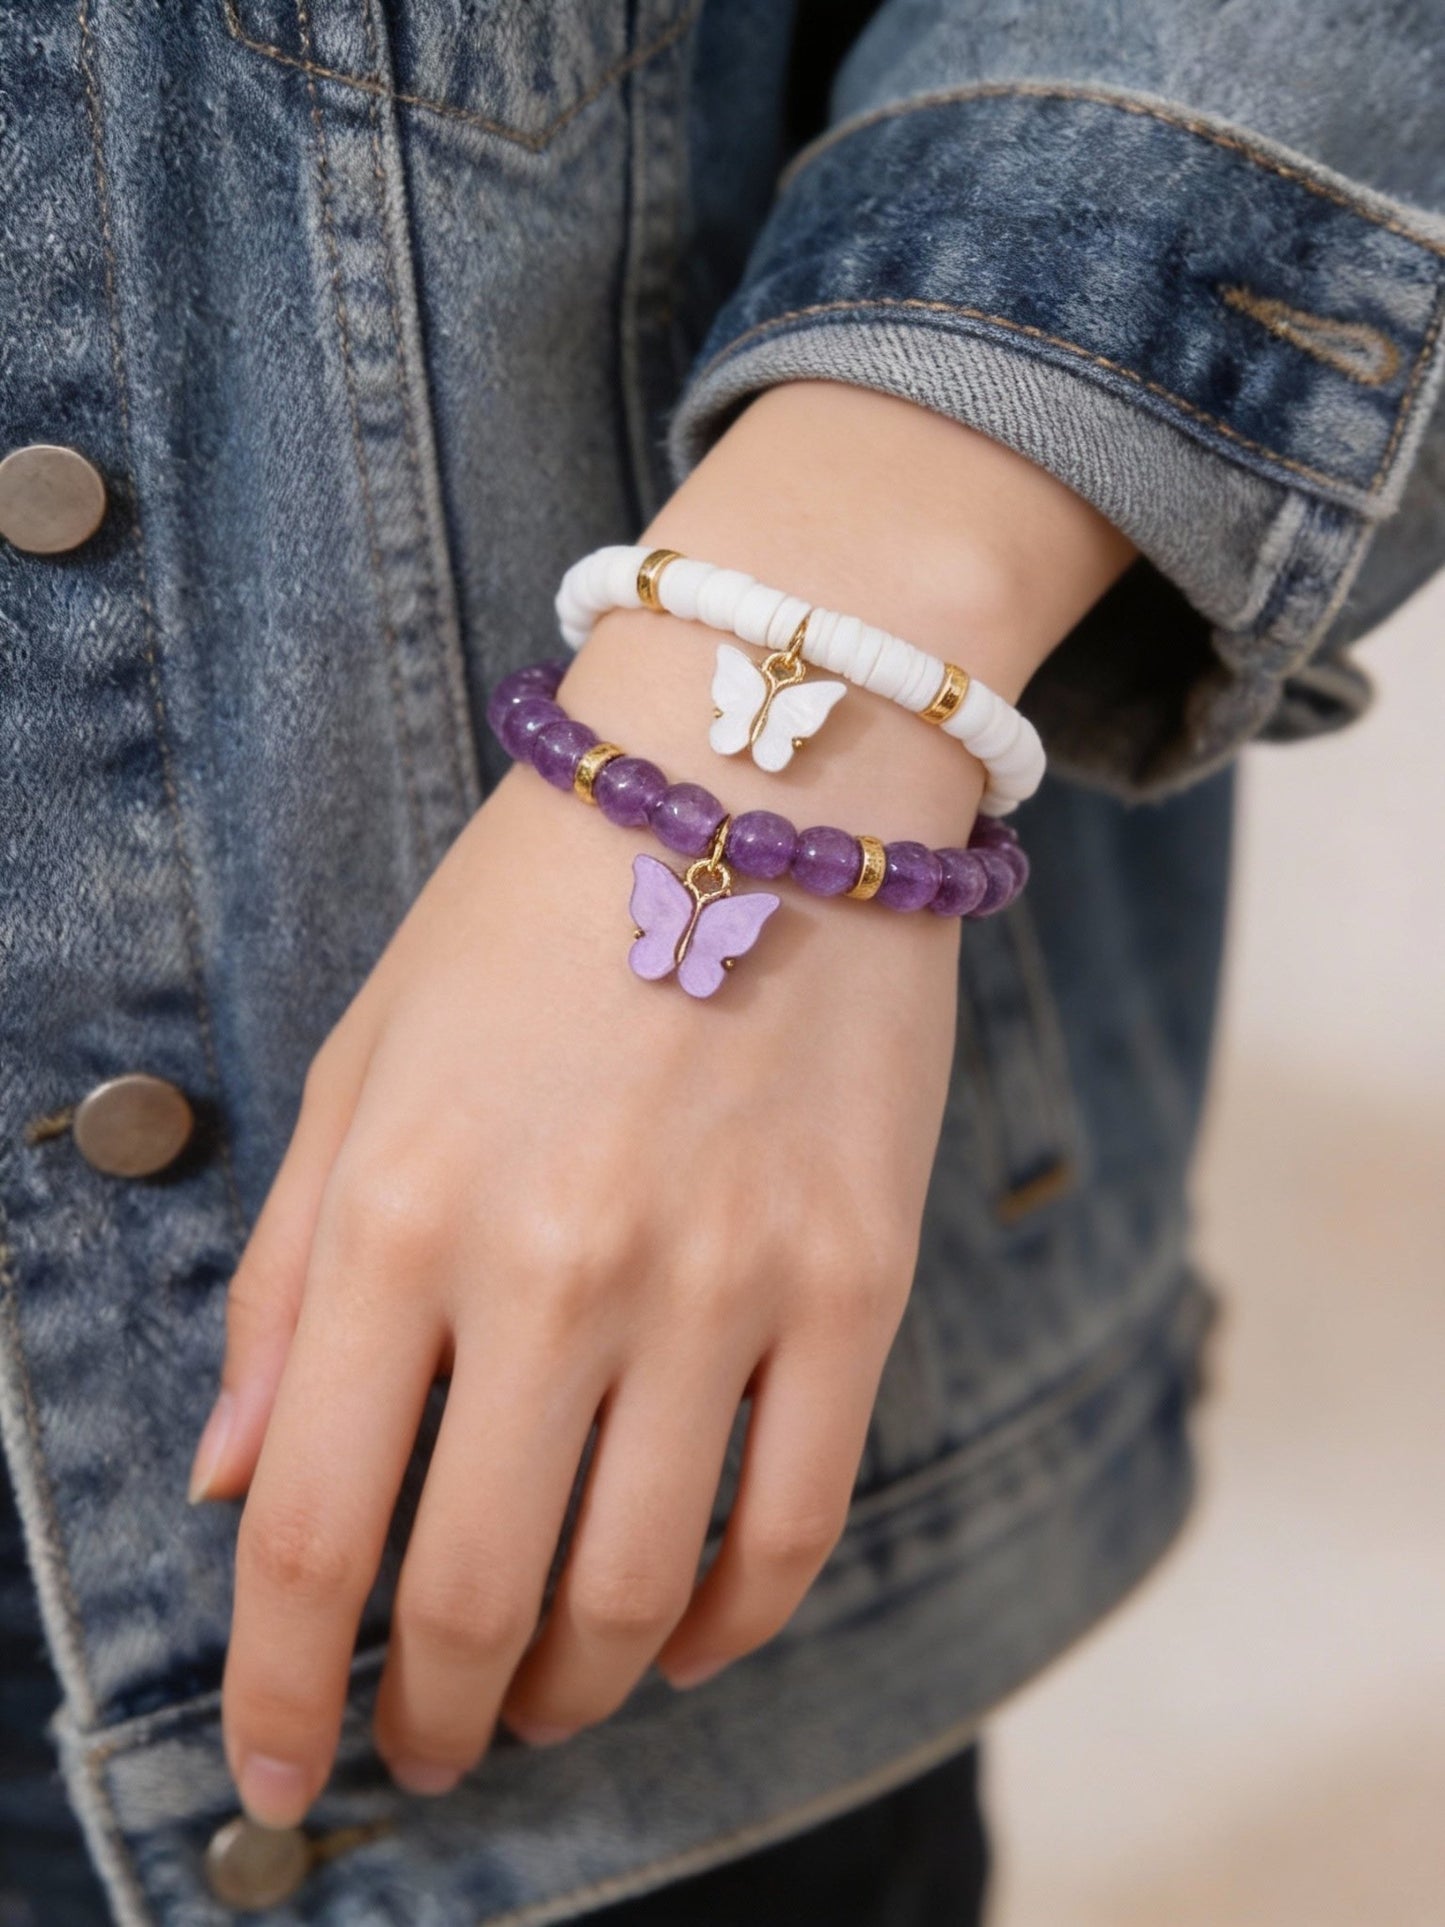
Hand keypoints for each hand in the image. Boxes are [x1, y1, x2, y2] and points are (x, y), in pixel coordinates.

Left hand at [189, 383, 1132, 1825]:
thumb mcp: (362, 1065)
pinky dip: (728, 1625)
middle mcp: (556, 1268)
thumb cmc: (536, 915)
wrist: (760, 779)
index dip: (281, 1691)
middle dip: (433, 1718)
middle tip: (426, 1744)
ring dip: (570, 1690)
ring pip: (633, 1589)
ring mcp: (722, 1281)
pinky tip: (680, 1638)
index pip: (307, 1528)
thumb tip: (230, 1479)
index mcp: (402, 1210)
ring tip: (540, 1700)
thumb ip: (286, 1282)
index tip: (286, 1773)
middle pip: (473, 1596)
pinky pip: (794, 1521)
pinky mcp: (854, 1280)